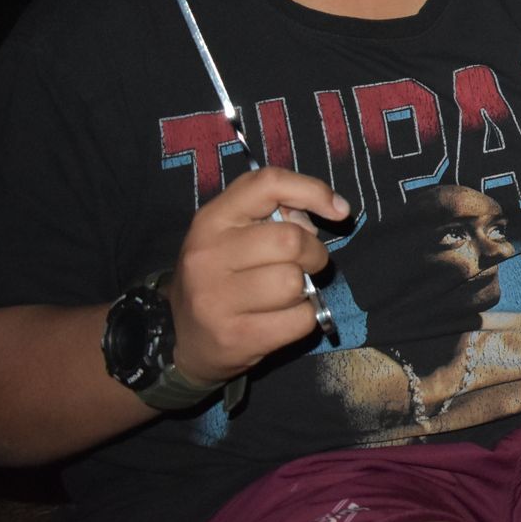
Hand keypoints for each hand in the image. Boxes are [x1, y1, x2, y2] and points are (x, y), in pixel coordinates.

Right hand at [166, 167, 347, 385]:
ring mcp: (217, 299)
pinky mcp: (235, 336)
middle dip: (314, 253)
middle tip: (307, 265)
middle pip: (290, 240)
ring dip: (306, 288)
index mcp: (211, 219)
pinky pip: (299, 319)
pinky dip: (303, 318)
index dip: (313, 191)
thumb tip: (328, 211)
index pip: (268, 184)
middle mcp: (208, 255)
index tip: (338, 211)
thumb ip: (275, 212)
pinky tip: (283, 318)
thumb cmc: (222, 275)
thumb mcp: (233, 233)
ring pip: (294, 282)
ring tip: (288, 292)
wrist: (182, 337)